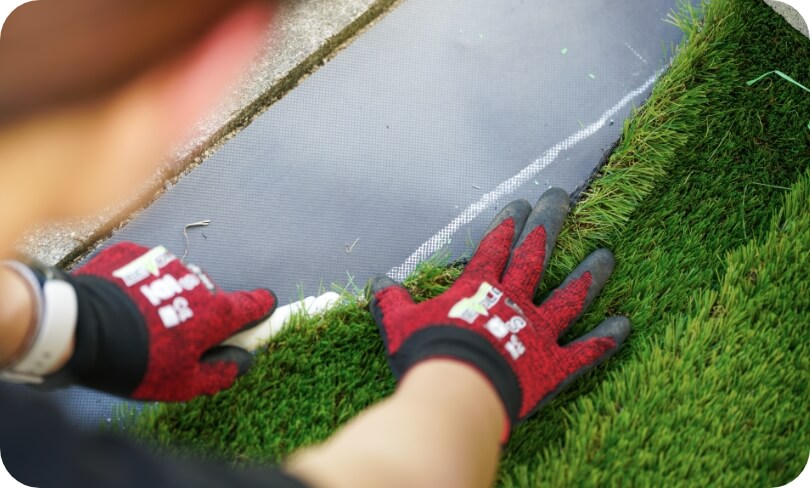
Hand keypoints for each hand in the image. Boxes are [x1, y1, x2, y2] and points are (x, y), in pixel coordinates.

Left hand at [59, 242, 275, 400]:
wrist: (77, 328)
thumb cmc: (137, 361)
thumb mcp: (182, 384)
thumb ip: (220, 373)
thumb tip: (240, 363)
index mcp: (216, 312)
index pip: (256, 303)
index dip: (261, 310)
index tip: (262, 313)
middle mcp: (197, 281)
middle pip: (210, 298)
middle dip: (200, 315)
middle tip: (175, 340)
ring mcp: (164, 263)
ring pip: (176, 283)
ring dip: (168, 299)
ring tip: (140, 325)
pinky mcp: (133, 254)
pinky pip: (146, 271)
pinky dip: (140, 287)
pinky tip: (122, 308)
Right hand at [369, 188, 628, 437]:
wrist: (456, 395)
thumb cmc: (427, 356)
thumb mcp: (399, 323)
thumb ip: (391, 301)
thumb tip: (379, 282)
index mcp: (479, 289)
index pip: (495, 246)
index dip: (507, 222)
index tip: (521, 202)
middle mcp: (514, 302)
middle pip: (535, 255)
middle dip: (549, 224)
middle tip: (562, 198)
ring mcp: (538, 333)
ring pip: (570, 296)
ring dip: (589, 275)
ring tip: (607, 254)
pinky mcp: (553, 367)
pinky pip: (586, 351)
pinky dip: (606, 339)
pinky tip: (625, 323)